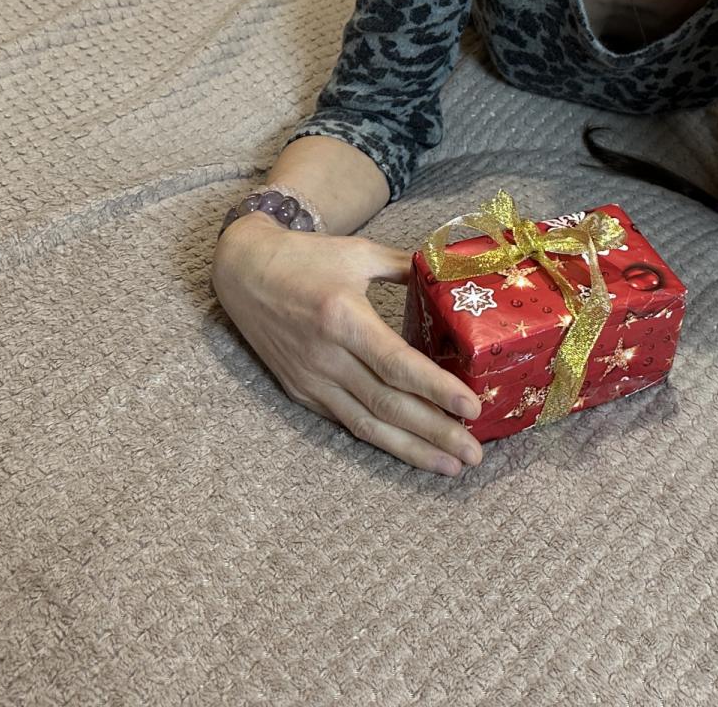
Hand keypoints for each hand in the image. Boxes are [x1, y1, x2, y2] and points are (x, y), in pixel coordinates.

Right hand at [212, 218, 485, 475]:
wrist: (243, 271)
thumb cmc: (305, 257)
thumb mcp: (359, 252)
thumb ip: (407, 267)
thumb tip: (452, 276)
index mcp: (343, 317)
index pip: (396, 363)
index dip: (435, 389)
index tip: (471, 408)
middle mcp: (326, 355)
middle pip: (387, 403)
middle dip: (435, 432)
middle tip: (474, 454)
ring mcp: (311, 379)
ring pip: (367, 423)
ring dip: (412, 449)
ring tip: (451, 465)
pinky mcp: (301, 392)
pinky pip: (346, 421)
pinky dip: (381, 439)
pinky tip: (410, 451)